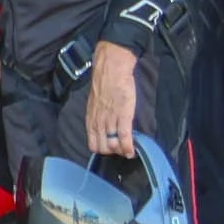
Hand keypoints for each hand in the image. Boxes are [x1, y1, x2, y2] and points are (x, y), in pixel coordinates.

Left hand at [84, 40, 138, 158]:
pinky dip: (129, 146)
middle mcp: (98, 122)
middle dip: (113, 152)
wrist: (111, 70)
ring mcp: (110, 120)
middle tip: (122, 151)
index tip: (110, 150)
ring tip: (128, 152)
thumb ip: (97, 116)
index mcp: (91, 120)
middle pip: (102, 148)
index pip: (93, 144)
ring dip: (122, 151)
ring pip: (113, 145)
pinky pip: (125, 136)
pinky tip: (132, 150)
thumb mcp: (95, 104)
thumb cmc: (105, 84)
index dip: (102, 150)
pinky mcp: (123, 115)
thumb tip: (103, 126)